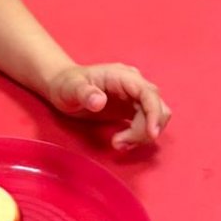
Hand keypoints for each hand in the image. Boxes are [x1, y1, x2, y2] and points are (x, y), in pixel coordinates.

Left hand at [47, 62, 170, 151]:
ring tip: (117, 143)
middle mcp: (134, 85)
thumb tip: (100, 101)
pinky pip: (147, 123)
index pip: (148, 93)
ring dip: (142, 135)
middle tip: (119, 143)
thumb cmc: (66, 85)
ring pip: (155, 117)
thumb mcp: (70, 89)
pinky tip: (121, 142)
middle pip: (156, 107)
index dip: (154, 113)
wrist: (63, 87)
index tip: (152, 134)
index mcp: (122, 76)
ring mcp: (135, 97)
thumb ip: (84, 93)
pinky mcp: (133, 109)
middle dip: (144, 129)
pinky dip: (139, 136)